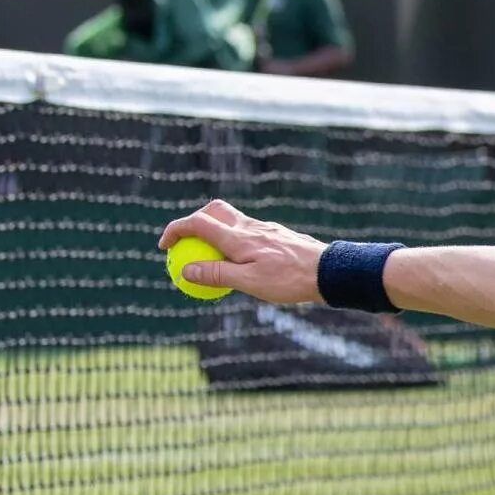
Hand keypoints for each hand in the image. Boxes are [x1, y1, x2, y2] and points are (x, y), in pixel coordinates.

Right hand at [158, 201, 328, 302]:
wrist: (329, 271)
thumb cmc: (289, 280)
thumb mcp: (248, 282)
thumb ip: (216, 274)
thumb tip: (185, 269)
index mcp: (238, 237)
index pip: (197, 223)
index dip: (175, 230)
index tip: (164, 246)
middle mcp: (249, 227)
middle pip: (213, 211)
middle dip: (194, 221)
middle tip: (187, 244)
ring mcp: (265, 228)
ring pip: (232, 220)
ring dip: (216, 231)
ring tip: (213, 258)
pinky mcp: (277, 234)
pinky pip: (248, 231)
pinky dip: (234, 240)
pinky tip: (241, 262)